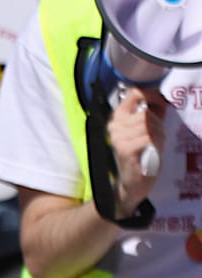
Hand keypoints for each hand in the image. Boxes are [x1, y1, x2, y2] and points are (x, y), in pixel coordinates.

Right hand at [109, 87, 166, 214]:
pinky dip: (155, 145)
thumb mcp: (147, 131)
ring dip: (158, 136)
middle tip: (157, 138)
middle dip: (158, 125)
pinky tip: (152, 153)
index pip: (133, 93)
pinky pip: (148, 138)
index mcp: (119, 117)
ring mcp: (117, 137)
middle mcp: (114, 125)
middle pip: (145, 114)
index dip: (151, 94)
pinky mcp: (124, 148)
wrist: (133, 183)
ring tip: (154, 147)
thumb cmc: (142, 156)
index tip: (161, 102)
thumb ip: (152, 114)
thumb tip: (162, 98)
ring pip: (148, 126)